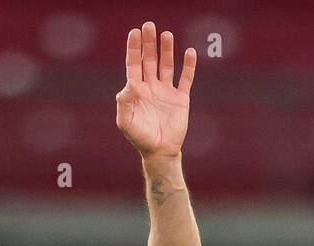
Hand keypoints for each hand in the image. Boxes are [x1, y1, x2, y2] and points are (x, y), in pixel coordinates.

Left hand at [116, 21, 196, 159]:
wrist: (160, 151)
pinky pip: (185, 78)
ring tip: (166, 34)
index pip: (134, 65)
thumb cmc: (140, 138)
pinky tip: (189, 52)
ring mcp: (166, 91)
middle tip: (149, 26)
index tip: (134, 32)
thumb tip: (128, 84)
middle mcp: (151, 88)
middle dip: (149, 43)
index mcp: (136, 91)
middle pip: (149, 60)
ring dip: (166, 50)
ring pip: (166, 65)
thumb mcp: (126, 122)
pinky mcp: (181, 98)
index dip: (134, 49)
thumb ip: (125, 104)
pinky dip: (188, 66)